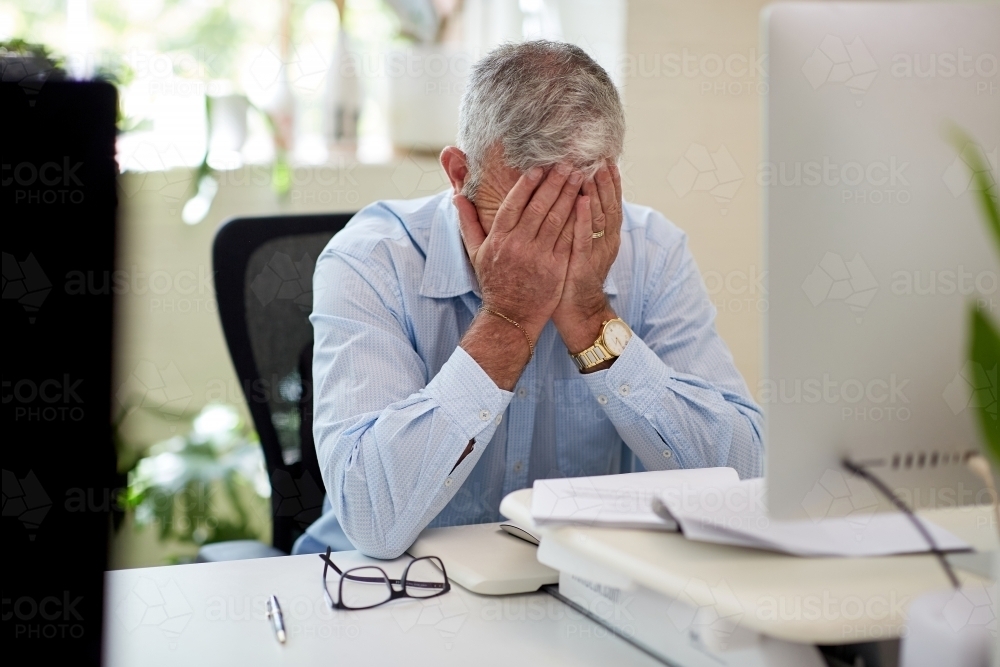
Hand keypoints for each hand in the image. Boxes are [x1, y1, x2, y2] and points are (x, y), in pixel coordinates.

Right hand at [455, 163, 583, 339]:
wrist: (511, 316)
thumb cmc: (494, 282)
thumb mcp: (476, 253)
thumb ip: (468, 223)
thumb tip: (457, 197)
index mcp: (499, 239)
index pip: (513, 204)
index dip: (526, 185)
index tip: (538, 168)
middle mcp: (518, 245)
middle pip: (538, 206)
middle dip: (554, 182)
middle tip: (566, 164)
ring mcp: (538, 256)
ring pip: (557, 218)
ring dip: (569, 194)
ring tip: (578, 176)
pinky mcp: (556, 267)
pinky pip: (569, 237)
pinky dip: (578, 218)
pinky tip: (585, 203)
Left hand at [552, 159, 623, 352]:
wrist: (578, 311)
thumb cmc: (574, 276)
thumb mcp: (582, 245)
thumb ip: (583, 222)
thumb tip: (578, 196)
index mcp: (606, 236)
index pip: (610, 202)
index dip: (611, 181)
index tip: (606, 159)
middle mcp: (606, 241)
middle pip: (608, 205)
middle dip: (605, 181)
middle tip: (600, 157)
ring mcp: (596, 252)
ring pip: (599, 217)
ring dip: (596, 193)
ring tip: (593, 170)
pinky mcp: (583, 264)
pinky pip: (584, 238)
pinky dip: (583, 219)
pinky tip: (581, 201)